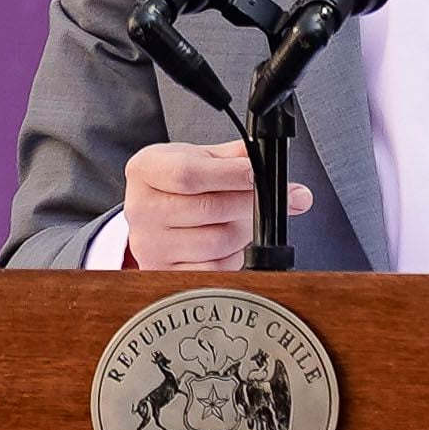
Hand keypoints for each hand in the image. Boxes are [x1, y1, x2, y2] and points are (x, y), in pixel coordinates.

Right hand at [122, 138, 311, 269]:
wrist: (151, 209)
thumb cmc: (177, 180)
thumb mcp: (201, 157)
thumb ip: (239, 159)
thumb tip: (288, 182)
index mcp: (146, 169)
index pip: (189, 174)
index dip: (230, 175)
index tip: (258, 175)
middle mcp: (141, 208)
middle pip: (208, 209)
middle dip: (248, 203)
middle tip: (268, 198)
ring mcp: (149, 244)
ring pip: (216, 241)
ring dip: (243, 230)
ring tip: (244, 217)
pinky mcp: (163, 272)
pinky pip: (213, 269)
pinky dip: (232, 256)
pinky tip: (230, 242)